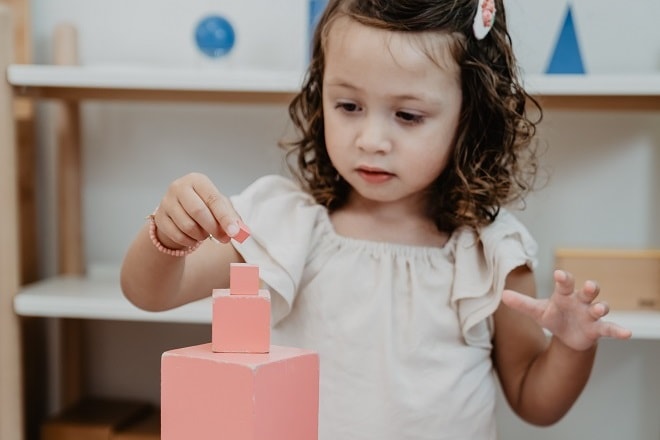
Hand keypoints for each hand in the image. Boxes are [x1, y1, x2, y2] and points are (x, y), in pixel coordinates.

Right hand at [152, 172, 242, 249]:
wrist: (178, 213)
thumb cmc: (204, 207)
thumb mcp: (220, 207)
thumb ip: (231, 217)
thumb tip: (239, 231)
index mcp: (197, 180)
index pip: (213, 199)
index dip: (225, 217)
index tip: (234, 232)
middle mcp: (179, 187)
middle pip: (198, 211)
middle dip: (213, 228)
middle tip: (223, 238)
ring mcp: (166, 202)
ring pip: (187, 226)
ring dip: (201, 235)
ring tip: (205, 233)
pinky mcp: (160, 217)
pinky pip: (177, 235)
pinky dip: (190, 241)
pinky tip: (193, 237)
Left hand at [502, 270, 632, 350]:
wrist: (567, 335)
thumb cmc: (554, 317)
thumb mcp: (537, 311)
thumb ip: (522, 304)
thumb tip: (503, 296)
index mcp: (564, 295)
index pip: (564, 283)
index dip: (563, 278)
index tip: (559, 274)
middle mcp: (580, 301)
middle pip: (587, 292)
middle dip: (590, 288)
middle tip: (590, 285)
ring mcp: (591, 314)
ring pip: (600, 307)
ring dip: (601, 307)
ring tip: (600, 308)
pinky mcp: (598, 329)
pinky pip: (610, 328)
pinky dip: (619, 331)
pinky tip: (627, 334)